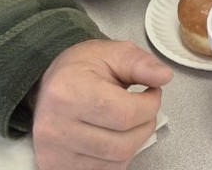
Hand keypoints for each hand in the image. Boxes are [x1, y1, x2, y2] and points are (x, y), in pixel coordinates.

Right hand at [32, 39, 172, 169]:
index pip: (124, 114)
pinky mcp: (55, 167)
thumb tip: (163, 76)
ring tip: (129, 119)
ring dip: (133, 141)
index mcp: (68, 92)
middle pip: (122, 144)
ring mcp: (54, 153)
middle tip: (145, 107)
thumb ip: (140, 63)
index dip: (150, 105)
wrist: (48, 85)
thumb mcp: (113, 53)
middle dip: (145, 125)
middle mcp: (55, 127)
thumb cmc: (81, 68)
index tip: (153, 93)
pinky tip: (114, 135)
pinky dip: (117, 156)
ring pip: (115, 162)